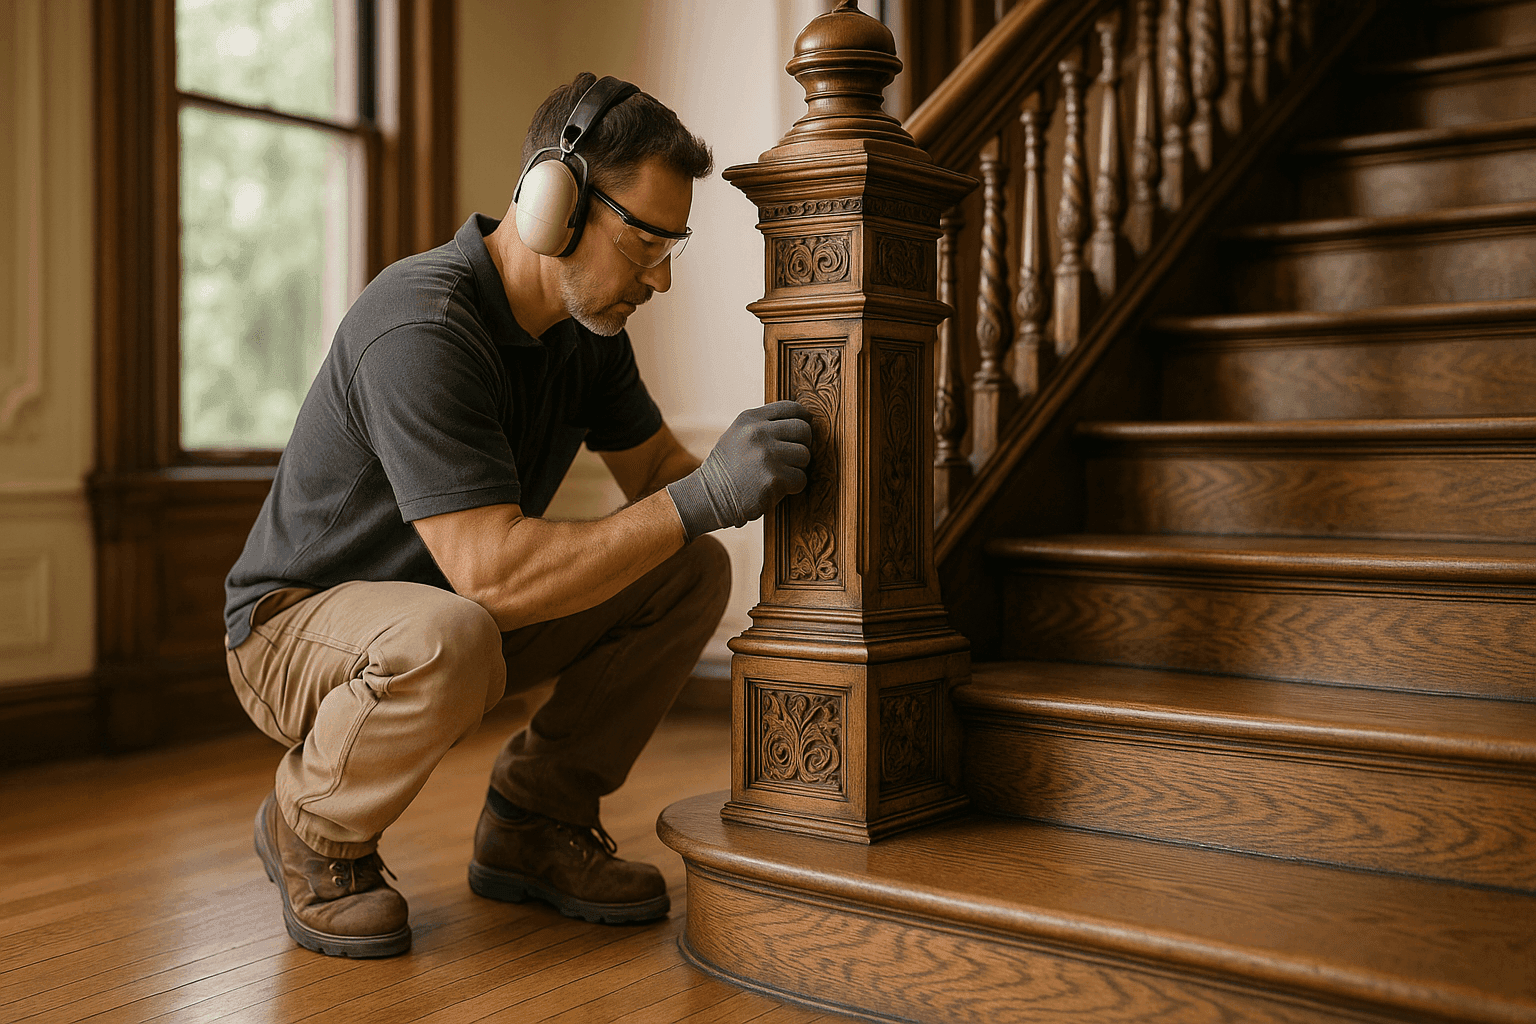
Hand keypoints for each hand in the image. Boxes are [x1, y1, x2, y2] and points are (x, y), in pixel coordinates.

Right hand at [666, 401, 812, 540]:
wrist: (709, 497)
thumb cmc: (728, 468)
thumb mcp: (738, 435)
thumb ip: (765, 426)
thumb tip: (803, 421)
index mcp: (750, 419)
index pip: (790, 408)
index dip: (803, 418)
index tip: (805, 428)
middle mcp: (758, 433)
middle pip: (803, 430)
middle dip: (803, 444)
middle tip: (792, 457)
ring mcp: (766, 455)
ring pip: (805, 455)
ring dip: (797, 467)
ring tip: (778, 474)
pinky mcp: (774, 479)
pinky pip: (800, 478)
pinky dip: (793, 486)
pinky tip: (776, 487)